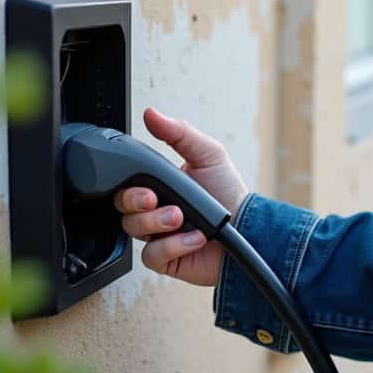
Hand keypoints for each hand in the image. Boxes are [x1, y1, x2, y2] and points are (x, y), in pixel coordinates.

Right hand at [114, 107, 248, 286]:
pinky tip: (193, 238)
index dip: (128, 185)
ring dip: (157, 223)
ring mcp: (159, 235)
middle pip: (122, 207)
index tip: (146, 185)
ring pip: (133, 230)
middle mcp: (155, 210)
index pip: (127, 183)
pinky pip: (151, 255)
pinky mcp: (166, 259)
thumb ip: (179, 133)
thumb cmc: (229, 193)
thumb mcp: (208, 154)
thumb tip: (152, 114)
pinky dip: (173, 247)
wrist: (250, 229)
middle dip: (136, 203)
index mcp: (159, 185)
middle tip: (155, 200)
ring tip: (181, 218)